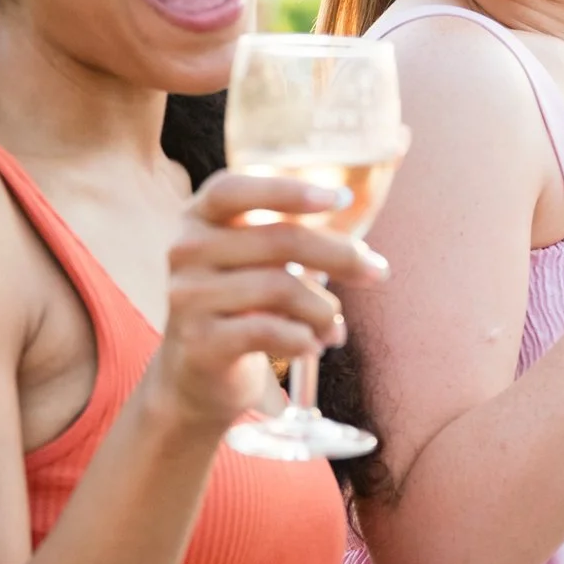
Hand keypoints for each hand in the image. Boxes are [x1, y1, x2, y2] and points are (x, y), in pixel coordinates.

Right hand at [145, 174, 389, 439]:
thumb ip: (298, 244)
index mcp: (198, 217)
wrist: (197, 374)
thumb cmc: (242, 306)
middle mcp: (185, 251)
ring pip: (280, 289)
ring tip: (333, 327)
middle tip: (378, 272)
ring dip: (323, 310)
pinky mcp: (200, 343)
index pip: (233, 189)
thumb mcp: (261, 263)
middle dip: (340, 256)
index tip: (341, 199)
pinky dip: (304, 339)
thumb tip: (367, 261)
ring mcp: (187, 297)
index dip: (286, 190)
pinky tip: (313, 346)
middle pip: (279, 240)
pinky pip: (270, 331)